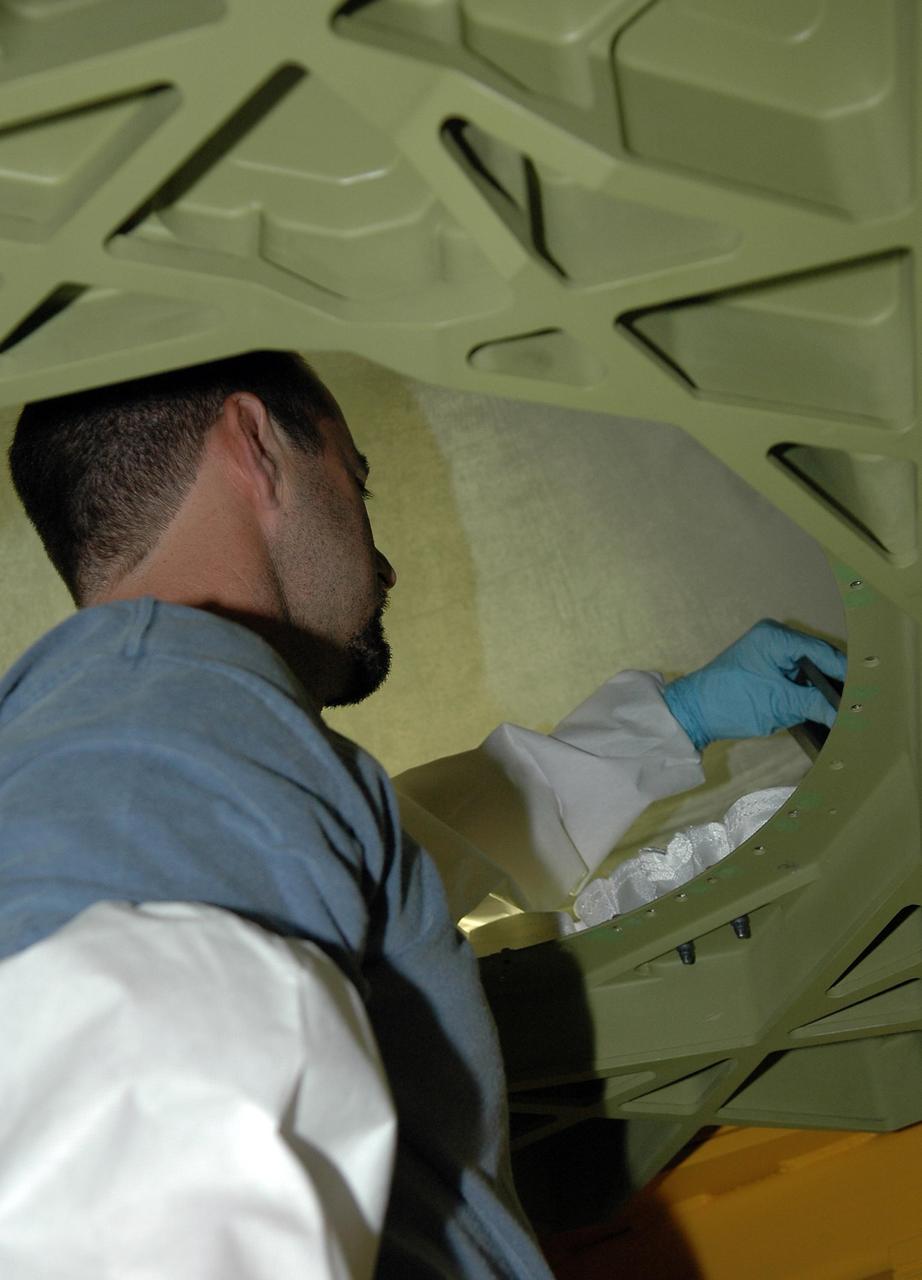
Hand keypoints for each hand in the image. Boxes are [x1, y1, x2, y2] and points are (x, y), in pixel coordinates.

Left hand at [662, 620, 847, 750]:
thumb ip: (816, 704)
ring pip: (806, 668)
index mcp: (775, 637)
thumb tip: (844, 710)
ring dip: (819, 686)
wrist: (693, 713)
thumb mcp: (780, 704)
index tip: (864, 691)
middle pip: (817, 658)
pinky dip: (805, 689)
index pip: (822, 652)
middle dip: (833, 680)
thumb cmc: (729, 702)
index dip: (844, 673)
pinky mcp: (763, 666)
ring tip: (839, 705)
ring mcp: (767, 651)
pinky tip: (819, 704)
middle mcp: (773, 638)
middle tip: (854, 701)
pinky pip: (793, 674)